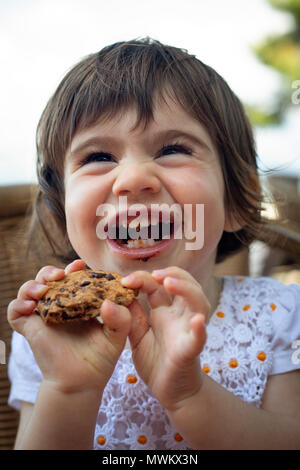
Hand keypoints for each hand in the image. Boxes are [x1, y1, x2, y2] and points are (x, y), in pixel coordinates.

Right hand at [7, 259, 130, 394]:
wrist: (82, 383)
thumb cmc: (100, 358)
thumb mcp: (117, 335)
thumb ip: (122, 318)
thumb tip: (108, 303)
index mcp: (78, 301)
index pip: (72, 277)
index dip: (74, 268)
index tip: (80, 264)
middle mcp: (58, 305)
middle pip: (47, 278)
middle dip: (50, 271)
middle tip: (60, 275)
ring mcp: (42, 316)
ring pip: (29, 290)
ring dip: (32, 285)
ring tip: (42, 290)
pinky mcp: (29, 329)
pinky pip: (15, 312)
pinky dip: (18, 305)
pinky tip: (31, 306)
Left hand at [122, 266, 208, 410]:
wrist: (170, 392)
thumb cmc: (156, 362)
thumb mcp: (137, 337)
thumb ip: (131, 318)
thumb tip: (117, 296)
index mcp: (165, 312)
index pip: (158, 286)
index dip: (144, 278)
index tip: (125, 280)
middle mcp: (180, 316)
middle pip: (185, 285)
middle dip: (172, 274)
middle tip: (154, 274)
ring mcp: (187, 331)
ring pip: (198, 303)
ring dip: (186, 290)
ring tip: (169, 283)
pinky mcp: (190, 351)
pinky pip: (199, 338)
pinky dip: (200, 329)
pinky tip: (197, 321)